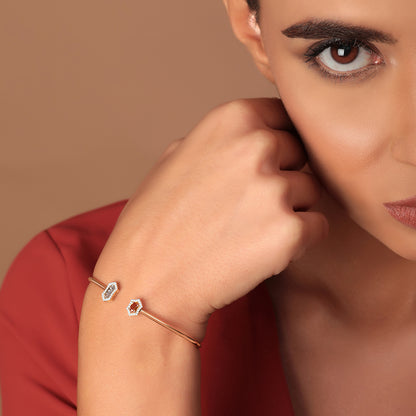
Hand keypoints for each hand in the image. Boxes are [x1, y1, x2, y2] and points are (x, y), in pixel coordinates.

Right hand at [93, 98, 328, 339]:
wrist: (148, 279)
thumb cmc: (156, 220)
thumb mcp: (177, 155)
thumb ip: (222, 138)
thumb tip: (252, 134)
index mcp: (232, 119)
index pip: (285, 116)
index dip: (278, 143)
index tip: (266, 163)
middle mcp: (258, 146)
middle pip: (301, 153)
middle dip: (284, 175)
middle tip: (248, 204)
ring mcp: (275, 189)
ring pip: (310, 191)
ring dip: (289, 209)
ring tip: (248, 229)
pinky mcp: (289, 232)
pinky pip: (316, 227)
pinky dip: (297, 240)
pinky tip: (260, 249)